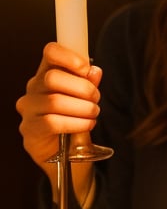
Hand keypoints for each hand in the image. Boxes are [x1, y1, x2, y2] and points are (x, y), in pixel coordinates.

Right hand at [17, 42, 101, 172]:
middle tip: (96, 98)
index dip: (69, 56)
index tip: (86, 68)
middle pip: (52, 78)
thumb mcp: (86, 99)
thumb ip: (89, 83)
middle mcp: (33, 88)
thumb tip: (94, 71)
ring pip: (54, 101)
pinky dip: (75, 123)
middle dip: (82, 88)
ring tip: (94, 113)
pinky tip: (87, 124)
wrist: (68, 155)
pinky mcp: (30, 130)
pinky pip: (52, 122)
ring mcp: (29, 109)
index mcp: (47, 73)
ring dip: (82, 107)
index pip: (50, 52)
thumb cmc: (75, 120)